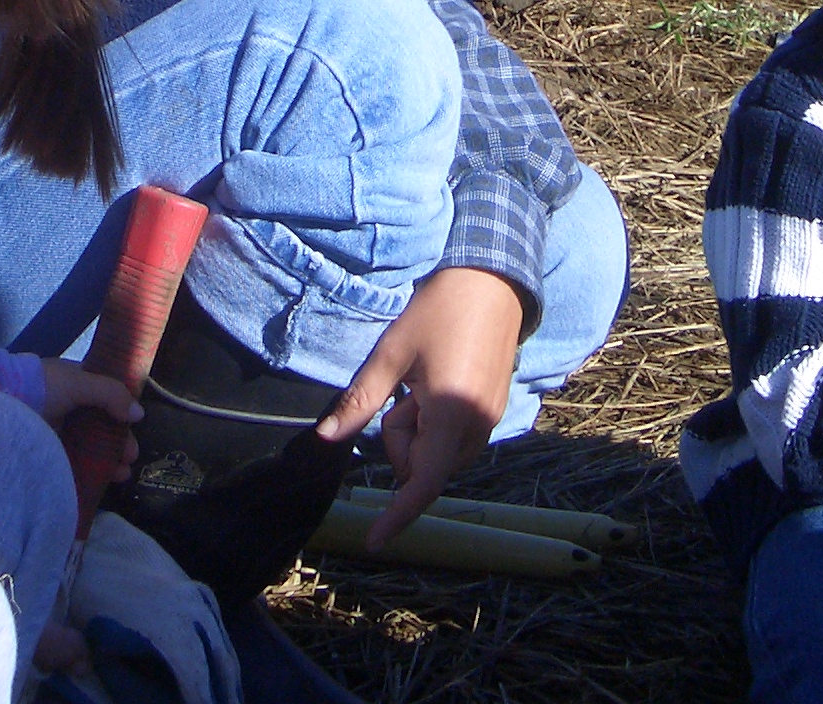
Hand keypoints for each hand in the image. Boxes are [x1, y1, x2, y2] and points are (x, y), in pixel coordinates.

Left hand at [37, 360, 141, 482]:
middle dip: (117, 444)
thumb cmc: (41, 386)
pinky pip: (71, 462)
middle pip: (99, 427)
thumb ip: (110, 394)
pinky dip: (86, 471)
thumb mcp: (78, 382)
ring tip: (121, 476)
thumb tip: (139, 414)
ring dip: (106, 460)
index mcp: (76, 385)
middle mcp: (67, 407)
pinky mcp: (46, 451)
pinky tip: (99, 482)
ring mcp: (55, 430)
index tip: (136, 429)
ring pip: (87, 447)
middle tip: (129, 460)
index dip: (123, 414)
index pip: (106, 399)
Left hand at [315, 266, 522, 548]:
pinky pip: (457, 440)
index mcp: (451, 414)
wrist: (492, 280)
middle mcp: (477, 426)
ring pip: (440, 455)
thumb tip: (327, 438)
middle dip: (403, 440)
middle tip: (403, 393)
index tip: (374, 541)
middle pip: (425, 466)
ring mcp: (491, 419)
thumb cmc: (438, 311)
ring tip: (421, 385)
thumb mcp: (391, 354)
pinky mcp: (495, 410)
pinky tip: (434, 387)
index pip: (422, 483)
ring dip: (420, 433)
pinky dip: (436, 427)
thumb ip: (360, 402)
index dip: (397, 516)